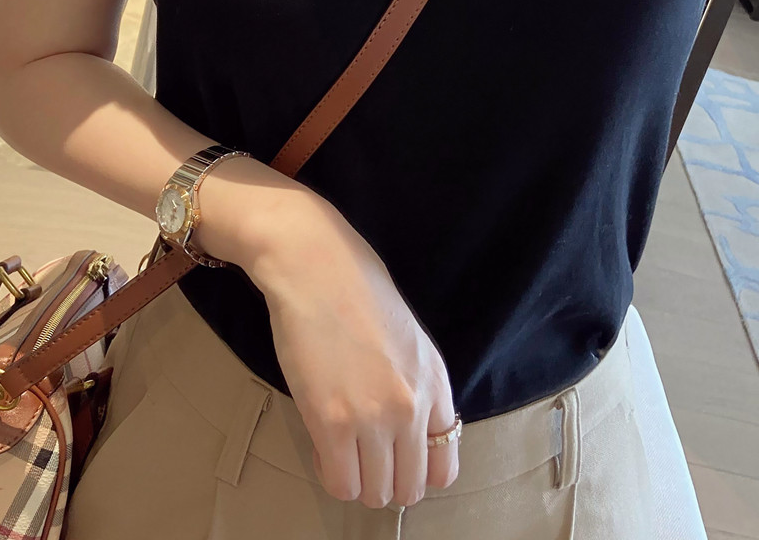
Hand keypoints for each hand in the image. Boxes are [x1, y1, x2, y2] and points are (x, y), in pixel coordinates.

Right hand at [203, 173, 459, 508]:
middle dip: (386, 480)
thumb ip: (415, 385)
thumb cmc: (356, 288)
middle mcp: (413, 407)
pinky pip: (339, 483)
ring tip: (342, 449)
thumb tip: (407, 430)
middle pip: (410, 487)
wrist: (314, 264)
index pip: (444, 464)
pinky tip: (324, 445)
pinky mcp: (331, 423)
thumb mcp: (409, 337)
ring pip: (375, 493)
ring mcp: (373, 418)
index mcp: (436, 382)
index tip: (395, 456)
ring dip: (358, 479)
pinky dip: (331, 473)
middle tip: (364, 456)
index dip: (416, 468)